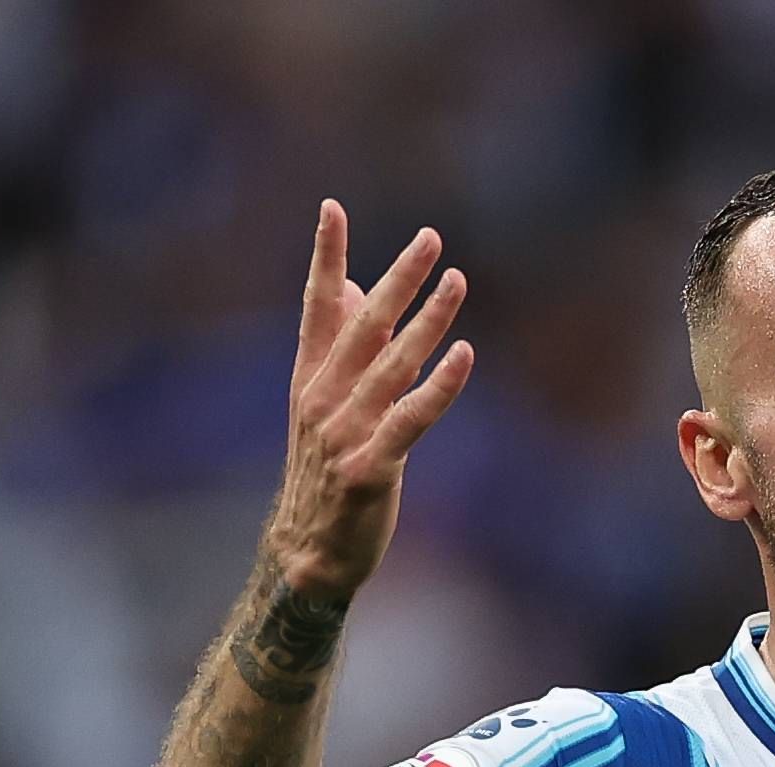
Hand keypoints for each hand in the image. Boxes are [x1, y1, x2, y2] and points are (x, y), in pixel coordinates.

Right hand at [263, 203, 475, 604]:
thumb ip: (336, 345)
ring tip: (456, 281)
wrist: (309, 551)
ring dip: (428, 320)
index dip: (326, 256)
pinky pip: (412, 417)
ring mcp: (345, 432)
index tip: (332, 208)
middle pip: (363, 324)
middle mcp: (323, 398)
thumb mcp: (321, 405)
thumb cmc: (324, 472)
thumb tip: (349, 284)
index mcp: (310, 377)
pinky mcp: (372, 467)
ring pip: (394, 364)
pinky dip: (440, 384)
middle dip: (398, 279)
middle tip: (430, 238)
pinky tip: (465, 353)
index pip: (317, 305)